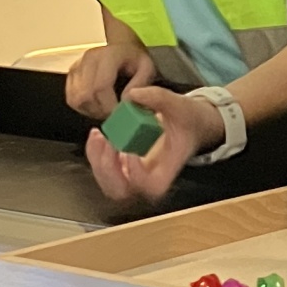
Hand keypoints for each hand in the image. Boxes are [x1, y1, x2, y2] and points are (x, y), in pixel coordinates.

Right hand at [65, 40, 156, 120]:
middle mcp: (88, 59)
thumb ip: (140, 84)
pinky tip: (97, 106)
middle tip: (114, 115)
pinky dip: (83, 108)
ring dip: (91, 111)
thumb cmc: (135, 59)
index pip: (100, 86)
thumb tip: (126, 101)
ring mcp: (77, 66)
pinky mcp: (71, 74)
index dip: (109, 106)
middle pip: (85, 95)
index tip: (120, 115)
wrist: (123, 48)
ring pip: (76, 99)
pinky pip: (71, 98)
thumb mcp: (147, 68)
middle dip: (100, 111)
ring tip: (106, 110)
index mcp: (108, 56)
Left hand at [83, 86, 224, 204]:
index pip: (151, 187)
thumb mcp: (179, 104)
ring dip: (97, 161)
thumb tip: (133, 94)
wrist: (190, 124)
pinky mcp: (124, 168)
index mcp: (168, 170)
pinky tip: (97, 135)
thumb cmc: (188, 119)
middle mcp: (150, 178)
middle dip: (107, 168)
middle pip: (122, 192)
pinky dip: (96, 155)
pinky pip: (104, 170)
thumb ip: (158, 97)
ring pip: (108, 184)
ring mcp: (135, 176)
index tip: (130, 151)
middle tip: (107, 141)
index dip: (136, 174)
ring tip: (98, 135)